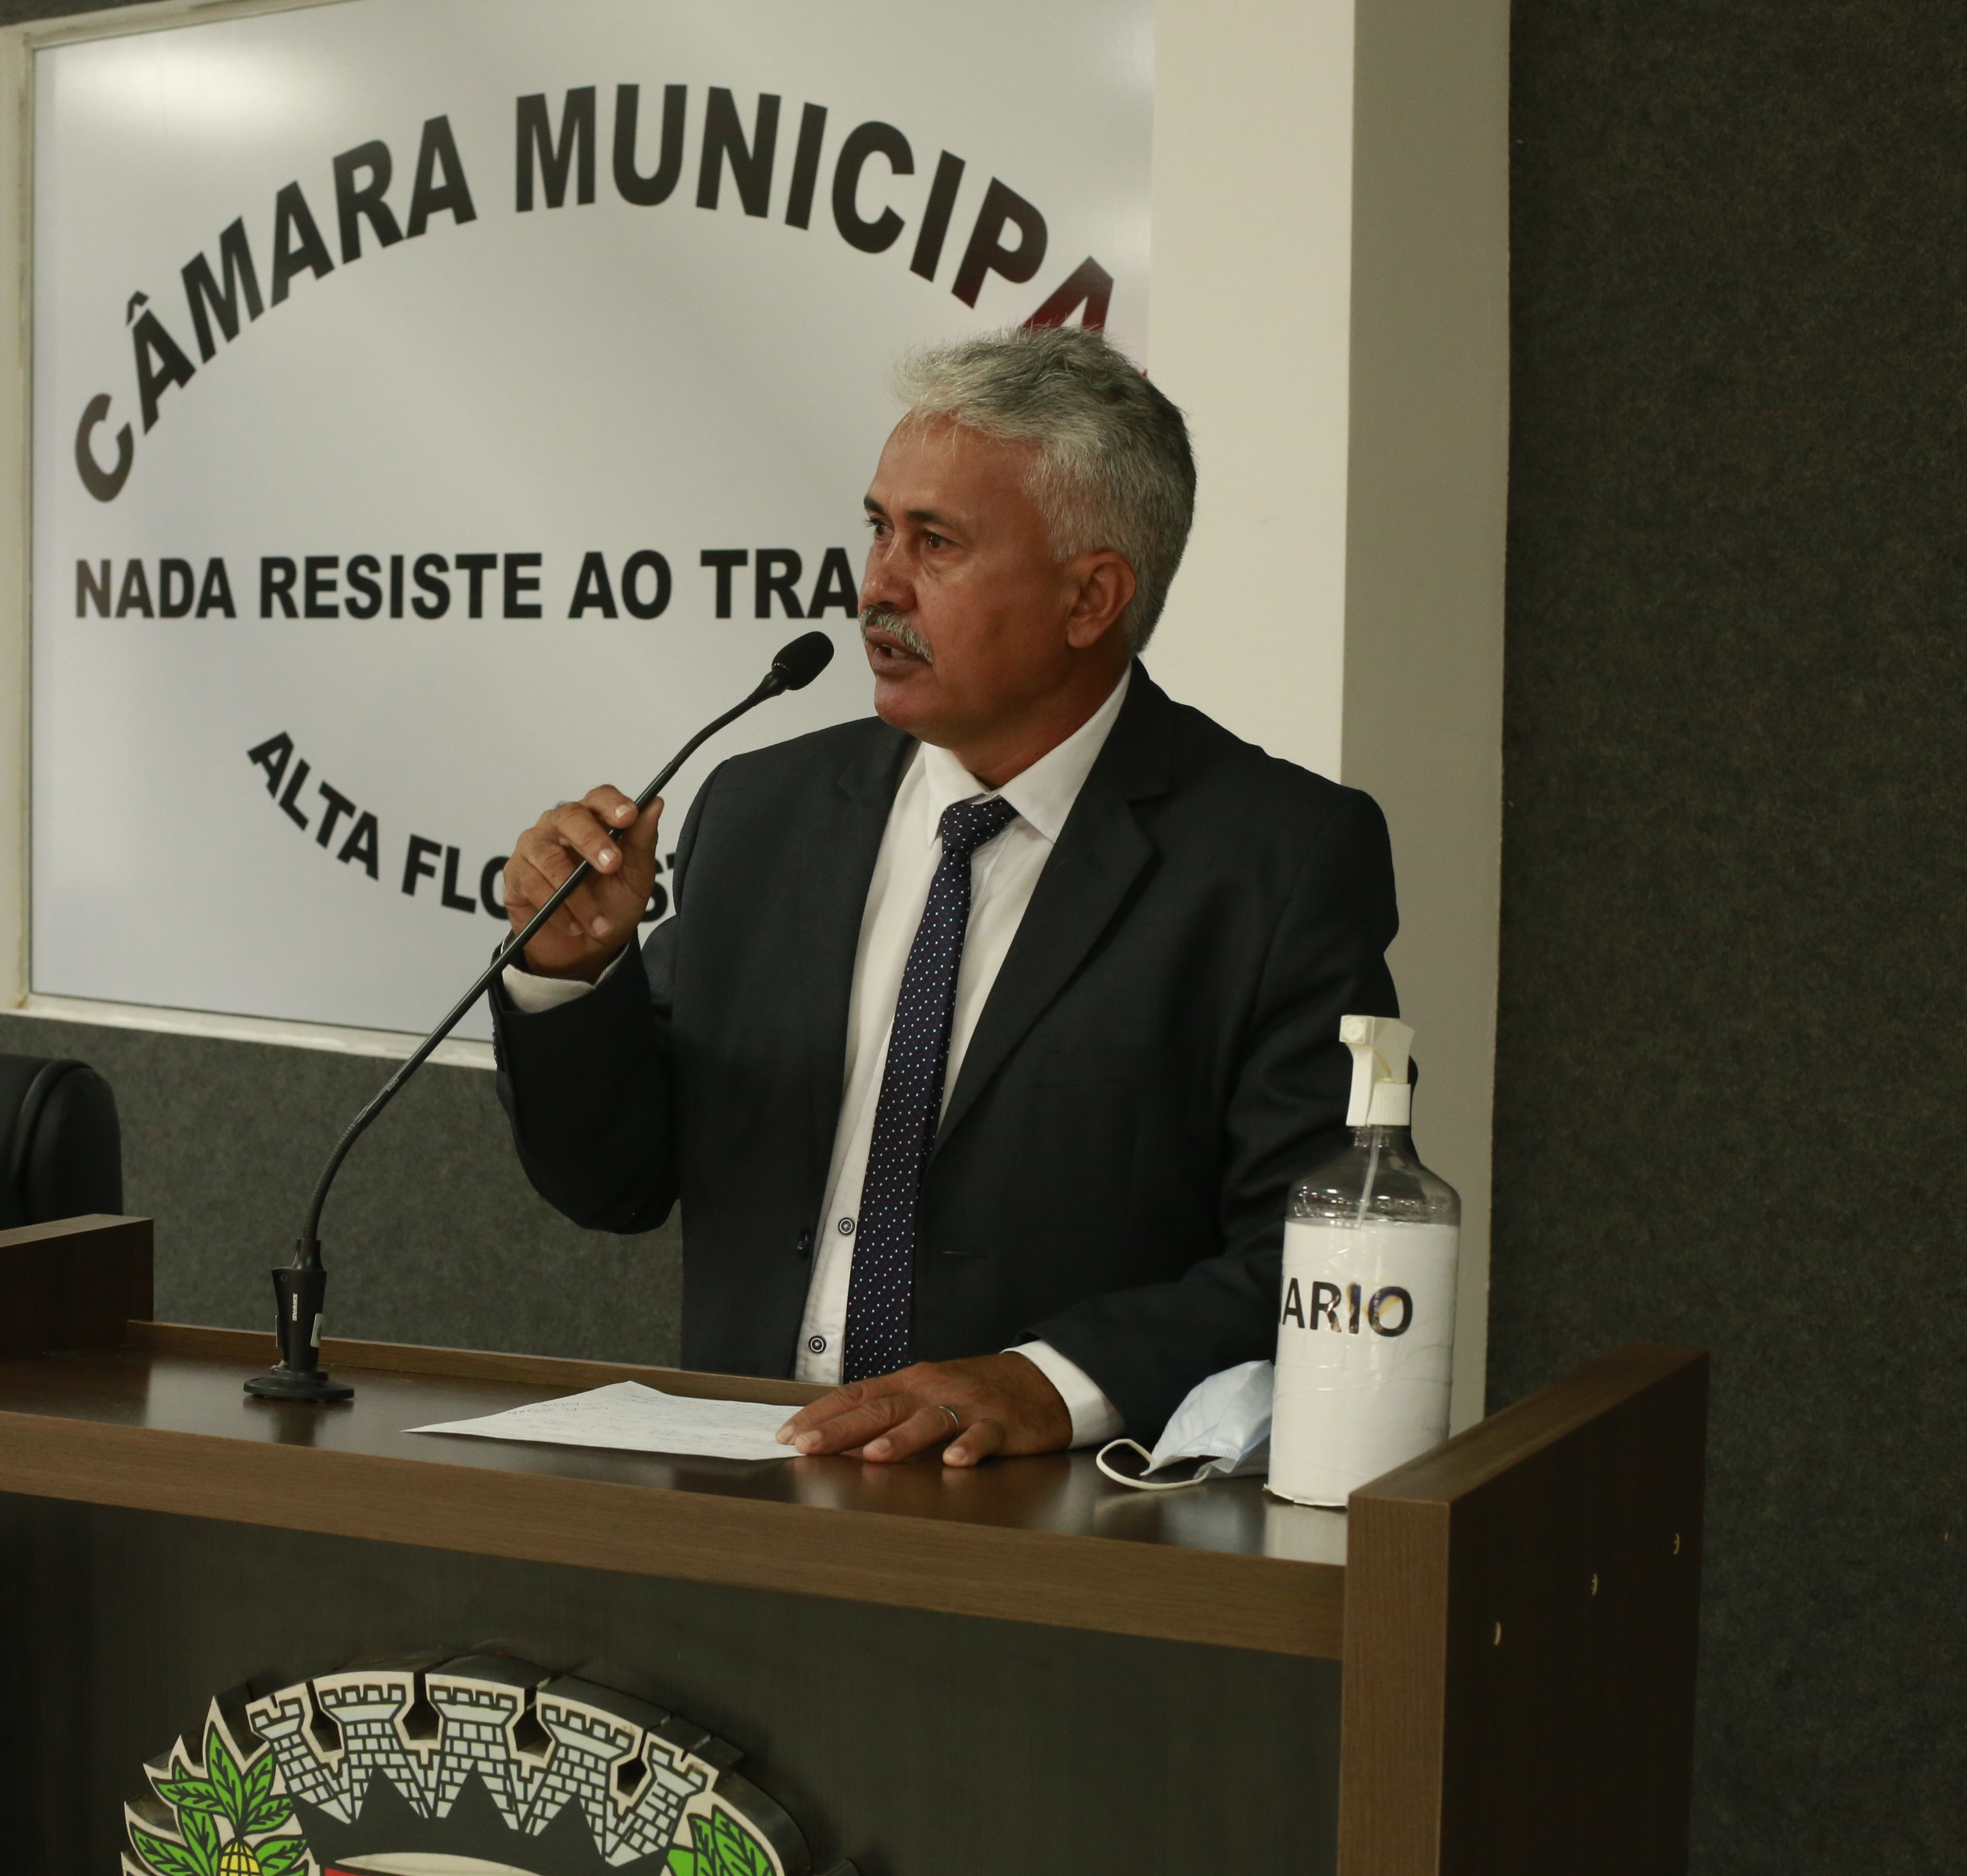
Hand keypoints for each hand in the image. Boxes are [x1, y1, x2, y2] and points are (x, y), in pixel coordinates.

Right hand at [504, 785, 662, 979]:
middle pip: (569, 817)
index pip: (599, 797)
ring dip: (578, 895)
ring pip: (551, 858)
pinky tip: (574, 926)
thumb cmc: (612, 903)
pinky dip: (558, 910)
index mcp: (592, 819)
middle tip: (612, 865)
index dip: (612, 803)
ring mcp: (533, 848)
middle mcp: (559, 826)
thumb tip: (656, 804)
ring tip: (599, 923)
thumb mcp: (635, 877)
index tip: (629, 816)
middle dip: (592, 841)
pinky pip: (532, 885)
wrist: (587, 947)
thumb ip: (641, 841)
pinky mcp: (516, 874)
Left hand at [776, 1352, 1072, 1466]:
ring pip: (928, 1420)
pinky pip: (982, 1436)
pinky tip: (955, 1462)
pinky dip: (969, 1447)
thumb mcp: (928, 1398)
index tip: (788, 1433)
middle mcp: (932, 1390)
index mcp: (910, 1383)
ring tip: (873, 1456)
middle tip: (808, 1446)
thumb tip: (842, 1448)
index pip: (856, 1394)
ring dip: (900, 1438)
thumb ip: (888, 1418)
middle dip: (841, 1428)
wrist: (1039, 1382)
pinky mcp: (1000, 1424)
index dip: (821, 1414)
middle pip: (881, 1407)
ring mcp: (966, 1406)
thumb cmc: (976, 1393)